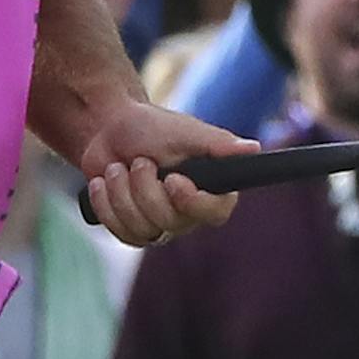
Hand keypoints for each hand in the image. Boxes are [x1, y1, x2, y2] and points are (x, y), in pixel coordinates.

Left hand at [80, 98, 257, 247]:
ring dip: (122, 191)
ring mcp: (159, 224)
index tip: (173, 179)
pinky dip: (105, 202)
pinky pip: (119, 232)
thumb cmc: (151, 127)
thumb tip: (253, 149)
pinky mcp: (132, 230)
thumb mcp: (185, 131)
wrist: (108, 129)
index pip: (216, 212)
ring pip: (142, 229)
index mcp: (209, 187)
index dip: (193, 202)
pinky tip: (104, 181)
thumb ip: (217, 144)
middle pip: (170, 222)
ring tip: (119, 167)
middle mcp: (188, 212)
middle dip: (145, 188)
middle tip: (139, 160)